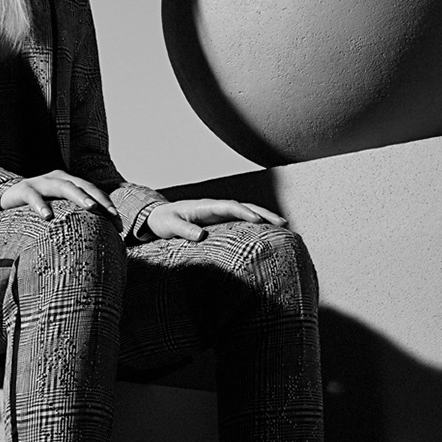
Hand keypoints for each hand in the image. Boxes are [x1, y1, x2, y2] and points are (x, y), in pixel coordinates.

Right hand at [0, 170, 119, 220]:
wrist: (4, 199)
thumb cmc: (37, 209)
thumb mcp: (58, 210)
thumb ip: (74, 218)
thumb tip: (99, 240)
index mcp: (69, 182)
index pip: (93, 192)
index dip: (107, 205)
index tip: (119, 225)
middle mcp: (57, 179)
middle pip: (83, 186)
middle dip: (100, 199)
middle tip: (112, 214)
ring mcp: (40, 182)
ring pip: (63, 186)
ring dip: (79, 196)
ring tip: (91, 207)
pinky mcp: (23, 189)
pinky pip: (33, 196)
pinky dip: (41, 205)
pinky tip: (48, 216)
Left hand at [146, 198, 286, 241]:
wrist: (158, 217)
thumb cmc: (164, 221)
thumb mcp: (170, 225)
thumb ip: (184, 229)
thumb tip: (201, 236)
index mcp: (205, 206)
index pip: (229, 206)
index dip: (244, 212)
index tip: (257, 220)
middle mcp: (215, 208)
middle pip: (244, 207)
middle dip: (263, 213)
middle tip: (282, 222)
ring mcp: (219, 214)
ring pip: (246, 212)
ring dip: (263, 217)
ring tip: (282, 226)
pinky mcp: (220, 222)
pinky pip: (240, 221)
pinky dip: (255, 224)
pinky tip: (267, 232)